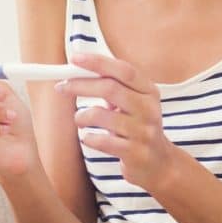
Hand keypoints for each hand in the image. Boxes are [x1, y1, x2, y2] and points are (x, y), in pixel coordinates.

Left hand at [56, 51, 177, 195]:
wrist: (159, 164)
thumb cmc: (137, 127)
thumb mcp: (133, 103)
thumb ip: (112, 86)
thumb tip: (78, 70)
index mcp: (149, 91)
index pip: (123, 70)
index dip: (98, 62)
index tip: (74, 58)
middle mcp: (149, 109)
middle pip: (110, 88)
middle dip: (80, 85)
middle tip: (61, 87)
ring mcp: (144, 132)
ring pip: (101, 115)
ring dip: (82, 116)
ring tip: (80, 119)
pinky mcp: (135, 153)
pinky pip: (101, 141)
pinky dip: (88, 137)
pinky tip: (89, 137)